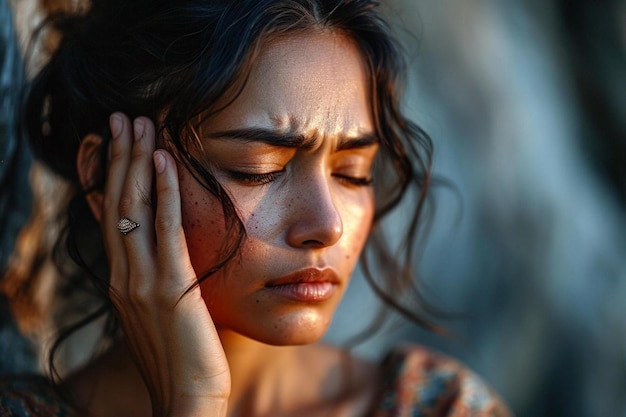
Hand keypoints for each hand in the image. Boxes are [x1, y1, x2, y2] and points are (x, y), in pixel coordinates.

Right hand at [102, 112, 229, 415]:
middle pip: (117, 204)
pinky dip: (163, 191)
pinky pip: (164, 229)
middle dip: (118, 158)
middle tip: (122, 118)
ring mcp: (141, 281)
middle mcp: (124, 276)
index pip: (111, 217)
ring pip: (134, 209)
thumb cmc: (179, 356)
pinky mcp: (169, 287)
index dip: (111, 177)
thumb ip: (154, 278)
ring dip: (137, 163)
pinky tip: (165, 161)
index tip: (115, 143)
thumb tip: (160, 253)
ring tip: (139, 125)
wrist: (187, 398)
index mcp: (121, 280)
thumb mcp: (157, 312)